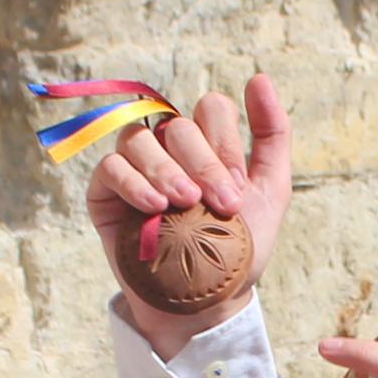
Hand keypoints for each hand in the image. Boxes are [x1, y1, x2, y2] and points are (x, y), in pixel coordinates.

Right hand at [92, 77, 293, 356]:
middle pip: (178, 126)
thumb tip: (259, 78)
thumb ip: (272, 135)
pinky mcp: (105, 195)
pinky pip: (110, 167)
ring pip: (139, 139)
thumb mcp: (271, 190)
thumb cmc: (238, 247)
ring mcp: (135, 169)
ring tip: (183, 205)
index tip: (237, 192)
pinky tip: (155, 208)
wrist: (209, 300)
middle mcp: (168, 149)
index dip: (225, 144)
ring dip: (166, 171)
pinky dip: (133, 183)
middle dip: (203, 166)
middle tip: (218, 206)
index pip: (211, 110)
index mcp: (206, 142)